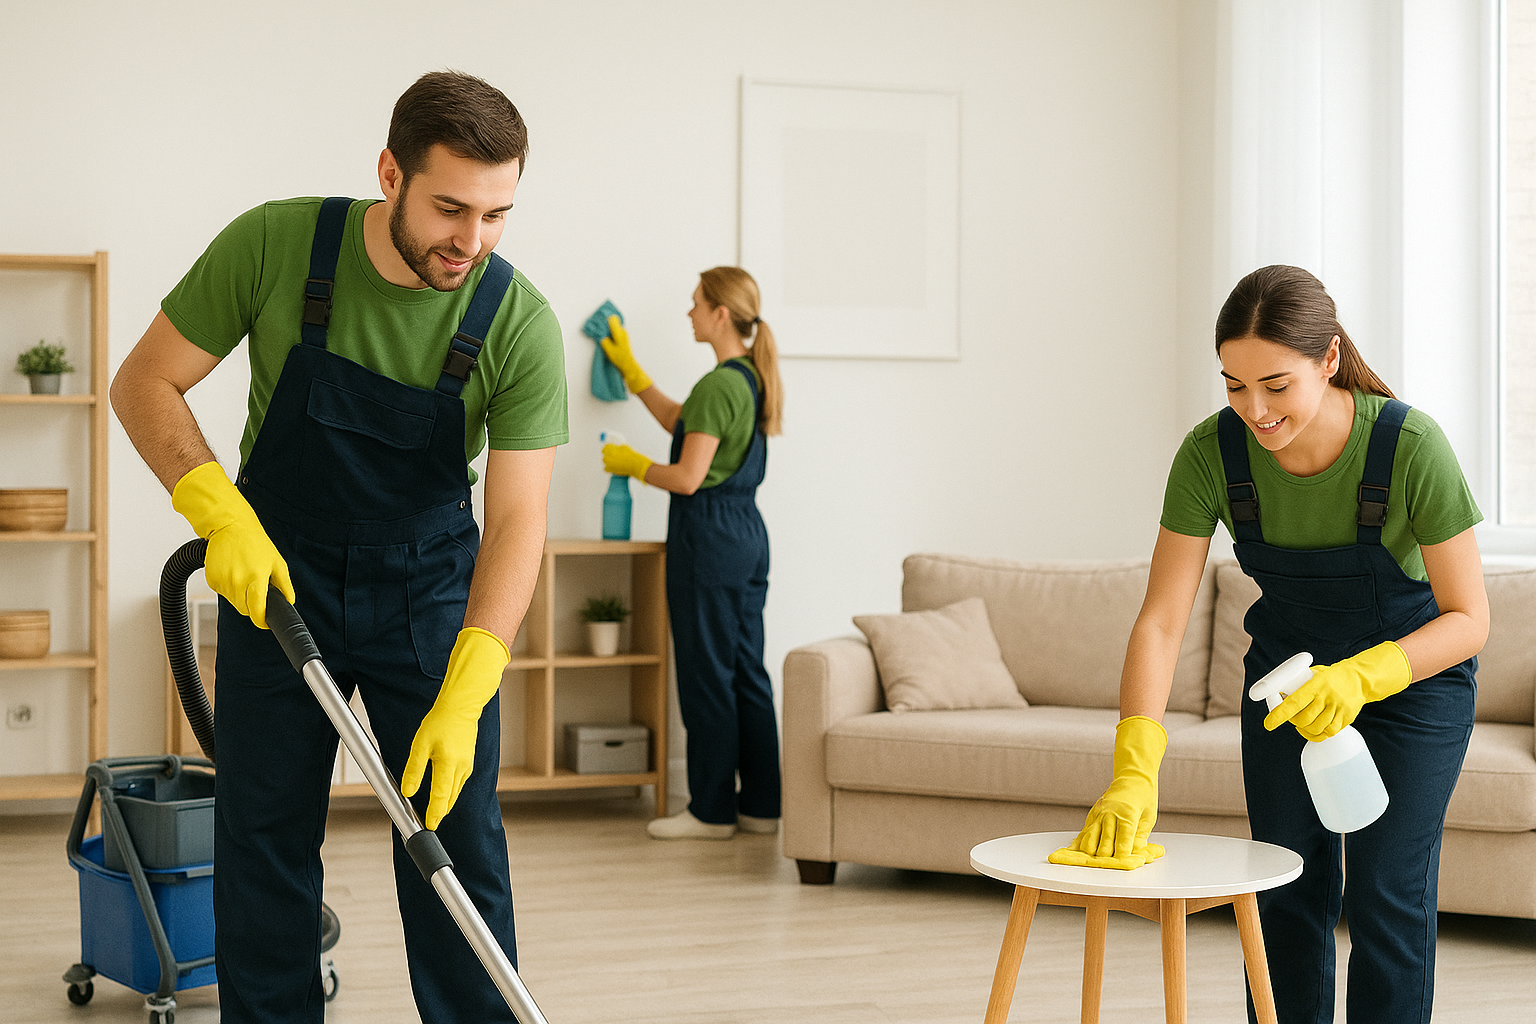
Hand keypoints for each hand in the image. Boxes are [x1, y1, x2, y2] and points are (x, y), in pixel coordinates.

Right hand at [171, 462, 294, 629]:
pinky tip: (233, 573)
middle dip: (253, 606)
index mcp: (255, 578)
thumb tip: (289, 602)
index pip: (257, 611)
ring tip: (245, 575)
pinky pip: (223, 593)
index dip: (262, 620)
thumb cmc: (254, 542)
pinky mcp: (211, 580)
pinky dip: (229, 589)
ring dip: (241, 596)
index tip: (265, 622)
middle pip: (245, 610)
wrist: (230, 526)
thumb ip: (284, 585)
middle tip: (257, 589)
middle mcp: (237, 582)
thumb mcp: (277, 562)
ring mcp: (222, 581)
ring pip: (234, 603)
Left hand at [401, 627, 509, 829]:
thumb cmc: (440, 722)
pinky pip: (459, 783)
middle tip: (428, 823)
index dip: (434, 814)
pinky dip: (450, 792)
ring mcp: (467, 765)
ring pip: (455, 791)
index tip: (429, 826)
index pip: (441, 797)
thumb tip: (407, 791)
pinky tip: (443, 793)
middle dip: (440, 812)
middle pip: (450, 799)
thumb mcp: (420, 745)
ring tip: (434, 812)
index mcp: (449, 765)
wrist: (461, 706)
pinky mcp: (468, 761)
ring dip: (445, 803)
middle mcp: (461, 768)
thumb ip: (414, 771)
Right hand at [598, 314, 652, 393]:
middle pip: (613, 320)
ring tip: (600, 331)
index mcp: (619, 332)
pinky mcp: (623, 338)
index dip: (604, 318)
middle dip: (605, 322)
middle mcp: (622, 331)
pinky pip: (615, 330)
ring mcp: (624, 334)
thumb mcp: (608, 348)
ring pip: (614, 325)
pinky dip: (609, 331)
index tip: (598, 319)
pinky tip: (605, 336)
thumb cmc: (619, 358)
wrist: (628, 365)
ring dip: (607, 327)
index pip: (612, 318)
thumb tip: (599, 332)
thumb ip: (603, 338)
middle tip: (597, 325)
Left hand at [602, 443, 652, 481]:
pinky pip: (606, 469)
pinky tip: (613, 468)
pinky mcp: (609, 469)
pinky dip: (609, 469)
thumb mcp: (624, 447)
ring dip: (608, 462)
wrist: (633, 464)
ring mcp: (607, 463)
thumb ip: (618, 447)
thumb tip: (617, 449)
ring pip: (605, 462)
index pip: (605, 447)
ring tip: (615, 463)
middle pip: (605, 455)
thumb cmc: (630, 455)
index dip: (608, 449)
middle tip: (614, 457)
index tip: (610, 451)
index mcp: (610, 448)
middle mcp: (607, 455)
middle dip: (608, 456)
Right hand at [1049, 715, 1167, 869]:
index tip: (1125, 866)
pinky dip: (1081, 846)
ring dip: (1093, 854)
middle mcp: (1109, 814)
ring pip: (1089, 841)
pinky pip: (1083, 833)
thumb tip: (1134, 855)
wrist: (1133, 777)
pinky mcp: (1092, 815)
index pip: (1122, 842)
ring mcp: (1098, 814)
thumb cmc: (1144, 798)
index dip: (1124, 857)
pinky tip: (1079, 855)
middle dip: (1108, 859)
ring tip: (1098, 863)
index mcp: (1127, 815)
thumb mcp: (1148, 818)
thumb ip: (1140, 838)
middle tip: (1113, 867)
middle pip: (1103, 845)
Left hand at [1264, 641, 1411, 741]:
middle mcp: (1327, 698)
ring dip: (1303, 729)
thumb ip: (1297, 684)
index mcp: (1316, 685)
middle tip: (1289, 716)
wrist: (1359, 679)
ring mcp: (1338, 710)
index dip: (1280, 714)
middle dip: (1292, 721)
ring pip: (1315, 728)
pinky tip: (1312, 729)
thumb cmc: (1330, 677)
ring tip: (1301, 722)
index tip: (1269, 723)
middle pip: (1304, 719)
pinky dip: (1316, 734)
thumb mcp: (1312, 674)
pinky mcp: (1346, 719)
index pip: (1294, 703)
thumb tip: (1278, 695)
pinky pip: (1328, 733)